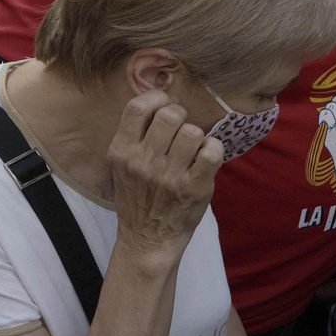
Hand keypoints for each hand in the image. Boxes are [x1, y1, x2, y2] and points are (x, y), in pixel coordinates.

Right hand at [106, 91, 223, 258]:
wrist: (148, 237)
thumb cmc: (137, 197)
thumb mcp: (122, 165)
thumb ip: (135, 136)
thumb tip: (161, 101)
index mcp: (121, 151)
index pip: (136, 107)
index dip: (156, 98)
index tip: (164, 105)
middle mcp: (142, 162)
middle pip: (169, 115)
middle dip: (180, 114)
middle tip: (181, 126)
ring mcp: (169, 176)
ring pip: (193, 131)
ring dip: (196, 135)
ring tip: (192, 147)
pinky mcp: (194, 187)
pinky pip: (212, 151)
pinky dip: (213, 148)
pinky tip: (206, 156)